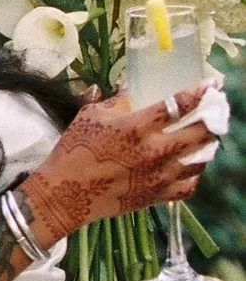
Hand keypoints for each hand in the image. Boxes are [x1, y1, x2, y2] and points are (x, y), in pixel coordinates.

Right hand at [21, 82, 217, 247]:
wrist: (66, 193)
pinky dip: (194, 174)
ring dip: (207, 146)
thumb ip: (113, 101)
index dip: (197, 93)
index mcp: (136, 127)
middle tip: (216, 112)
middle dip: (212, 119)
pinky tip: (190, 166)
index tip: (211, 85)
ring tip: (206, 138)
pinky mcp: (159, 195)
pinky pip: (190, 185)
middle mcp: (154, 151)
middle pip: (199, 132)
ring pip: (200, 159)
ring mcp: (160, 175)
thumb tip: (127, 85)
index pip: (176, 105)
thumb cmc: (73, 151)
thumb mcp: (88, 117)